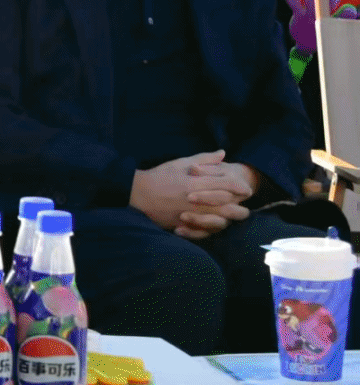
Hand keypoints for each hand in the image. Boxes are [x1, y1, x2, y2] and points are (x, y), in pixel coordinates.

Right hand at [131, 150, 252, 237]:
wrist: (138, 194)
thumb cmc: (160, 176)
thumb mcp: (180, 163)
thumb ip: (203, 159)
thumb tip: (222, 153)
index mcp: (195, 183)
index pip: (226, 185)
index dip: (239, 187)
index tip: (245, 188)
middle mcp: (195, 200)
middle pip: (228, 206)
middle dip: (240, 206)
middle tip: (245, 204)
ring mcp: (190, 214)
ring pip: (220, 221)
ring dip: (230, 218)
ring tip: (235, 215)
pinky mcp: (184, 225)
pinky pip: (205, 231)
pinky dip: (214, 228)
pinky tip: (219, 224)